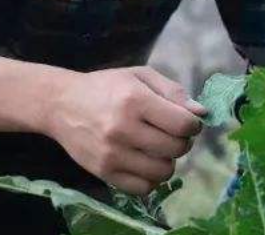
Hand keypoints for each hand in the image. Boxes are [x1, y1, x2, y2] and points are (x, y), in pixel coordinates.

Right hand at [48, 66, 206, 195]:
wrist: (62, 104)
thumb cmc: (106, 86)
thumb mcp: (139, 75)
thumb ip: (173, 91)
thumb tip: (202, 113)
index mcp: (135, 100)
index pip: (182, 125)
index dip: (193, 125)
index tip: (188, 122)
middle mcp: (123, 129)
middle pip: (175, 149)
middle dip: (183, 142)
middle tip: (172, 134)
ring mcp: (112, 154)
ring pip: (162, 172)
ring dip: (168, 161)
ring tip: (158, 149)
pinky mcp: (104, 173)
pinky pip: (143, 188)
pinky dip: (151, 178)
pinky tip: (145, 163)